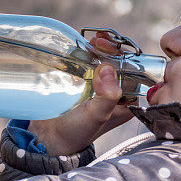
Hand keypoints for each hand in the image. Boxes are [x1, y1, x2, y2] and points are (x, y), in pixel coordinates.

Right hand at [28, 31, 135, 155]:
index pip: (133, 71)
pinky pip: (89, 64)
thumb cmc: (76, 132)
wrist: (47, 139)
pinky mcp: (83, 84)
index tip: (109, 46)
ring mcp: (98, 88)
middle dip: (110, 49)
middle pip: (119, 62)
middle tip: (97, 41)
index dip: (123, 55)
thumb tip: (108, 69)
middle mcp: (115, 94)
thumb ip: (107, 96)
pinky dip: (86, 54)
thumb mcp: (96, 116)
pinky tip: (79, 48)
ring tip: (90, 42)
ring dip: (98, 49)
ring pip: (104, 61)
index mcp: (127, 102)